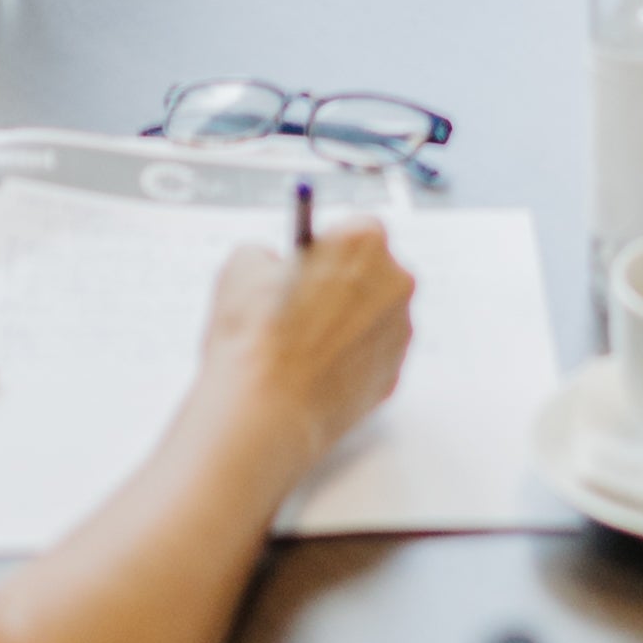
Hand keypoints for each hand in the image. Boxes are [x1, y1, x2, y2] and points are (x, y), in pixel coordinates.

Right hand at [199, 222, 414, 467]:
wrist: (266, 412)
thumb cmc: (255, 338)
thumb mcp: (241, 267)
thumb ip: (266, 254)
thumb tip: (272, 263)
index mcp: (364, 243)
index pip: (355, 229)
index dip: (327, 248)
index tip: (309, 263)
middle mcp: (395, 283)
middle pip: (373, 272)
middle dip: (343, 283)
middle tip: (304, 304)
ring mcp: (400, 333)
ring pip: (374, 316)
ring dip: (348, 323)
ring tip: (304, 345)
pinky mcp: (394, 375)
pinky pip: (372, 356)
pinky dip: (350, 360)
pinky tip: (315, 371)